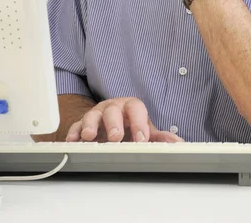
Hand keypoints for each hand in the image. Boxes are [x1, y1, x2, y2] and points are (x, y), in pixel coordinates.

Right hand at [65, 97, 183, 142]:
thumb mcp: (144, 129)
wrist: (109, 122)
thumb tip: (178, 143)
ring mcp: (96, 115)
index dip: (139, 123)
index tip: (141, 139)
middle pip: (112, 110)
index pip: (136, 109)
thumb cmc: (129, 124)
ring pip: (92, 115)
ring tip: (90, 136)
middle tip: (115, 137)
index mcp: (130, 107)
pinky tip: (72, 141)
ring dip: (90, 125)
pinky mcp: (81, 124)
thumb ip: (160, 137)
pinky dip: (74, 133)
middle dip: (114, 123)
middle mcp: (113, 108)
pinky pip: (75, 126)